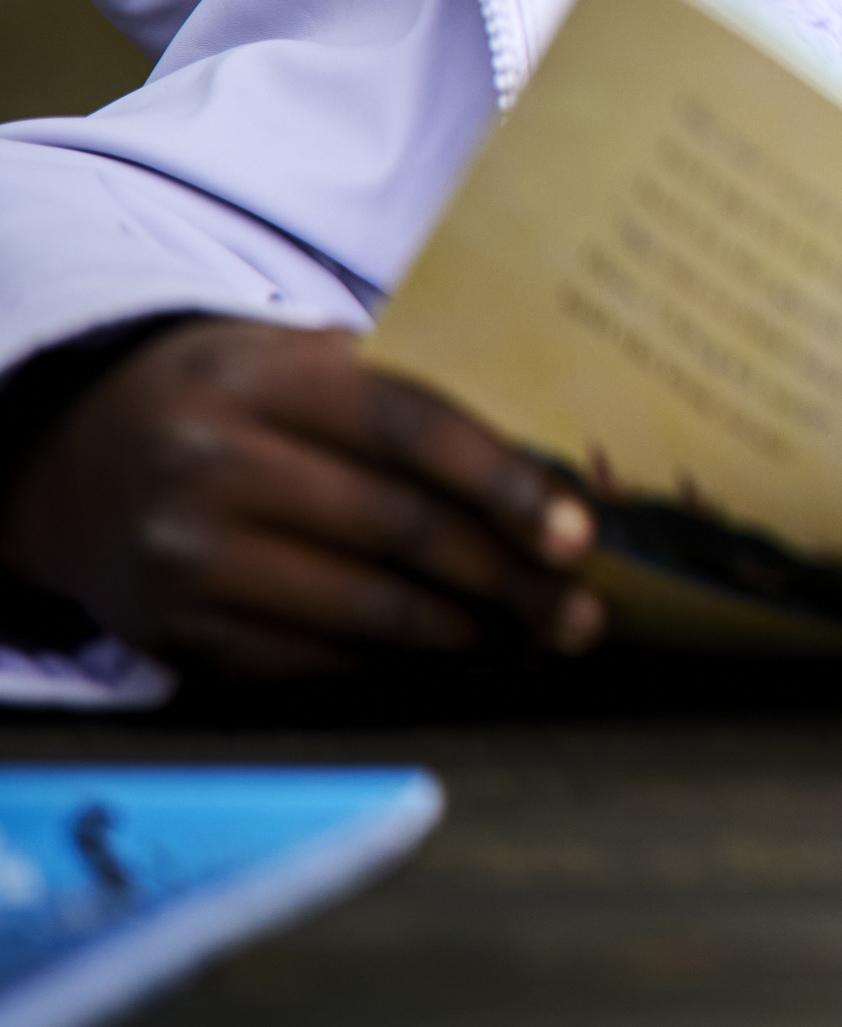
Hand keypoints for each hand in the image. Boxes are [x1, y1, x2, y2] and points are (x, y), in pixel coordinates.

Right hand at [0, 321, 601, 671]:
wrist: (73, 460)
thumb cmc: (230, 401)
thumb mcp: (292, 360)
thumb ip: (401, 394)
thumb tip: (546, 464)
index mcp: (261, 378)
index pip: (409, 428)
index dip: (503, 483)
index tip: (576, 532)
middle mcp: (213, 465)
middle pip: (397, 529)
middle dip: (507, 578)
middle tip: (583, 606)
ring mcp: (187, 557)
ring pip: (362, 610)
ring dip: (467, 634)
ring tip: (537, 637)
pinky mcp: (175, 633)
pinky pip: (312, 661)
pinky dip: (395, 666)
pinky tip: (453, 660)